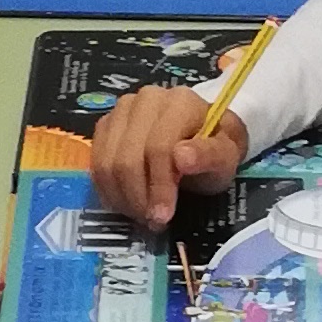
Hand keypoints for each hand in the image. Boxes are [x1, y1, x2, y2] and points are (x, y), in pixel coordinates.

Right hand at [87, 84, 246, 230]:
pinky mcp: (106, 125)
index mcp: (180, 102)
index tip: (163, 217)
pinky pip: (96, 163)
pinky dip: (108, 189)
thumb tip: (181, 158)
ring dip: (121, 197)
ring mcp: (121, 110)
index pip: (159, 148)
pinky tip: (127, 201)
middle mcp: (146, 99)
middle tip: (151, 221)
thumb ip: (209, 156)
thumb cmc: (214, 150)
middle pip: (128, 157)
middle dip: (138, 197)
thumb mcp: (225, 158)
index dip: (159, 186)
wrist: (202, 138)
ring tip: (141, 214)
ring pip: (107, 162)